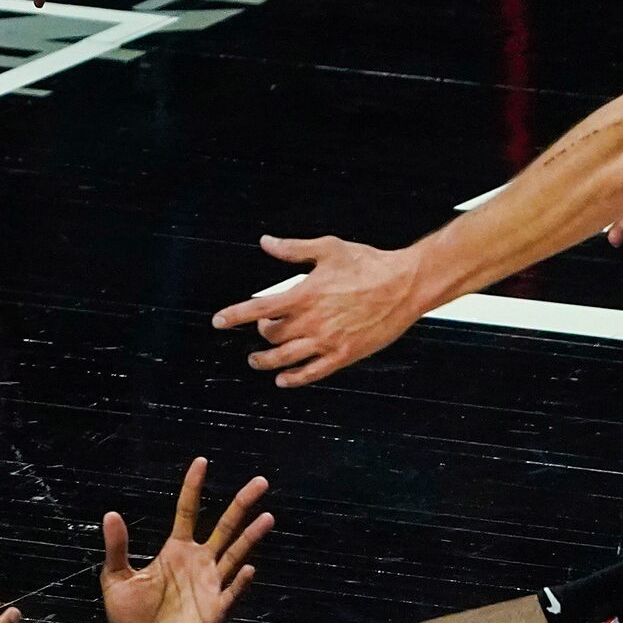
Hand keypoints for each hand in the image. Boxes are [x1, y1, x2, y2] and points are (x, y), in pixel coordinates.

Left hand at [99, 457, 271, 622]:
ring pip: (235, 554)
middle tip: (260, 482)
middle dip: (241, 504)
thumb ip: (117, 548)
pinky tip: (249, 568)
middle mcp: (198, 561)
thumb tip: (110, 514)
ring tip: (267, 516)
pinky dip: (240, 581)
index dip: (193, 487)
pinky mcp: (216, 610)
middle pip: (224, 527)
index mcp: (175, 550)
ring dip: (251, 536)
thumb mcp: (116, 578)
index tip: (201, 462)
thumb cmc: (127, 616)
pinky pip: (232, 592)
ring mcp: (211, 584)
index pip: (187, 511)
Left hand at [211, 234, 430, 387]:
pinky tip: (283, 380)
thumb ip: (293, 249)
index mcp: (305, 294)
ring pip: (285, 359)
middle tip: (264, 329)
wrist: (405, 284)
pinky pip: (312, 373)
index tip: (218, 321)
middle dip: (262, 333)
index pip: (259, 308)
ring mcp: (327, 341)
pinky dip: (294, 378)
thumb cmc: (369, 263)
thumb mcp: (328, 249)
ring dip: (266, 362)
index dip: (235, 315)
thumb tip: (266, 242)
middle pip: (272, 335)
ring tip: (257, 361)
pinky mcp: (344, 355)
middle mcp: (312, 321)